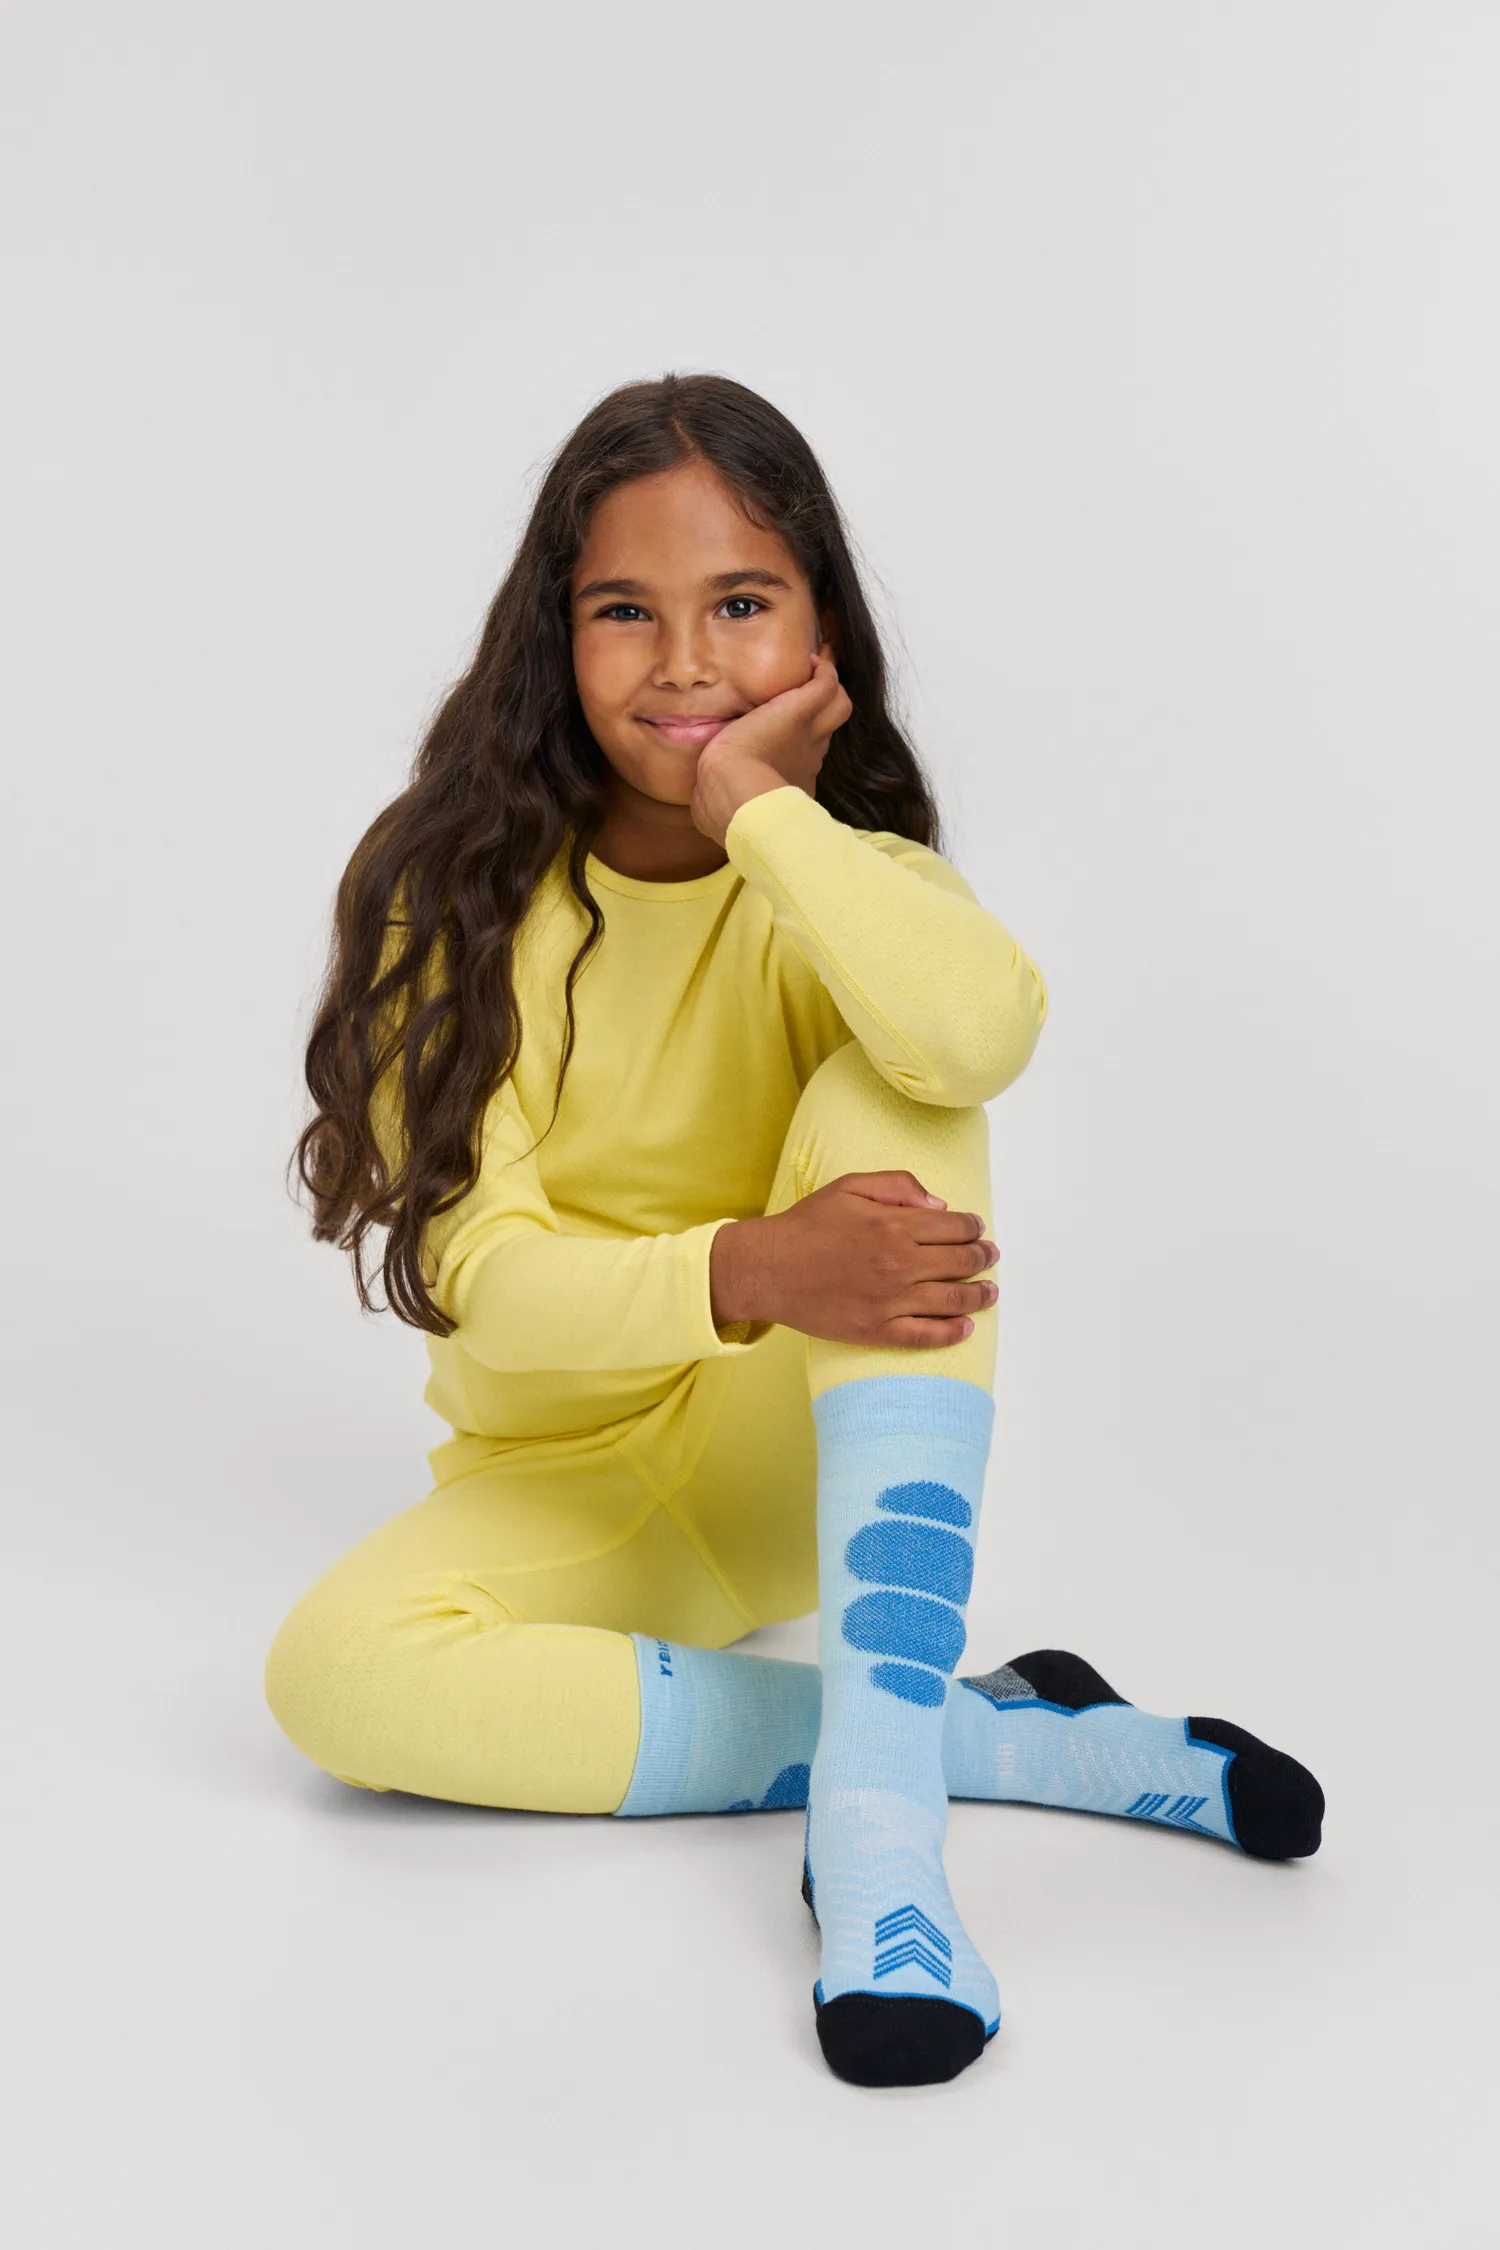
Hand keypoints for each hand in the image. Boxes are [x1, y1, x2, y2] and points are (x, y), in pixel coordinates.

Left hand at [689, 651, 853, 847]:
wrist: (734, 794)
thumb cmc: (724, 804)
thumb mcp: (722, 805)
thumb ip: (715, 801)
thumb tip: (701, 807)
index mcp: (789, 777)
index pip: (803, 756)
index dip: (798, 743)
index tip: (784, 735)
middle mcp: (807, 755)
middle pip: (827, 730)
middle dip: (819, 712)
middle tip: (804, 695)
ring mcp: (808, 732)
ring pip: (839, 706)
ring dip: (829, 689)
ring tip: (812, 672)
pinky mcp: (800, 708)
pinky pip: (827, 684)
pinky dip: (823, 671)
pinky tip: (810, 661)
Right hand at [709, 1170, 999, 1347]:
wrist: (768, 1268)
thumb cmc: (807, 1224)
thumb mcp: (849, 1186)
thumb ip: (898, 1185)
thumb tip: (939, 1206)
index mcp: (894, 1225)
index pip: (954, 1228)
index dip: (973, 1228)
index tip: (978, 1229)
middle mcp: (899, 1263)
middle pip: (960, 1262)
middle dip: (982, 1258)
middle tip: (990, 1256)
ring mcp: (890, 1300)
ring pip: (952, 1300)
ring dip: (979, 1295)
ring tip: (991, 1291)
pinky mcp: (877, 1330)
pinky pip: (926, 1335)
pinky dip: (952, 1332)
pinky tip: (965, 1326)